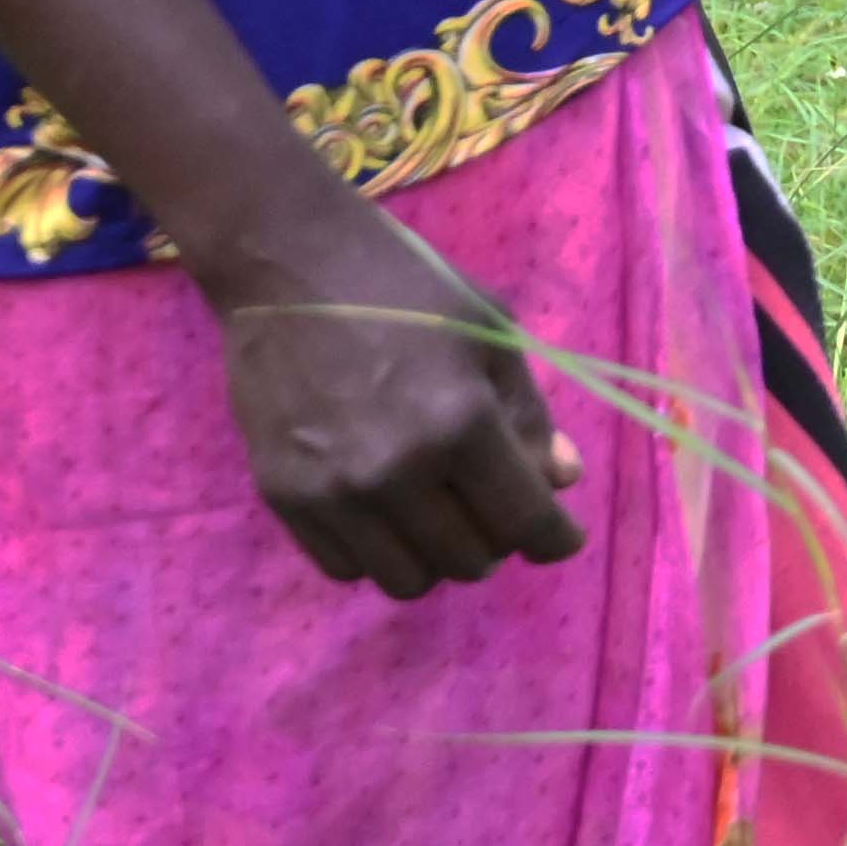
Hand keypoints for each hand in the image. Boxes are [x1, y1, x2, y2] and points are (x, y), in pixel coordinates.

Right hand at [208, 190, 588, 598]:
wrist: (289, 265)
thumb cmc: (405, 285)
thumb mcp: (490, 334)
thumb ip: (528, 415)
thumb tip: (561, 482)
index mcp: (460, 423)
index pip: (524, 523)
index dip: (555, 539)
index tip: (561, 537)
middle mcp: (396, 472)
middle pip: (470, 562)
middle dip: (497, 539)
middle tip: (491, 503)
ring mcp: (334, 492)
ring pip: (407, 580)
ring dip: (436, 555)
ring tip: (439, 510)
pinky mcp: (284, 497)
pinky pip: (346, 566)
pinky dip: (378, 551)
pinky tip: (385, 509)